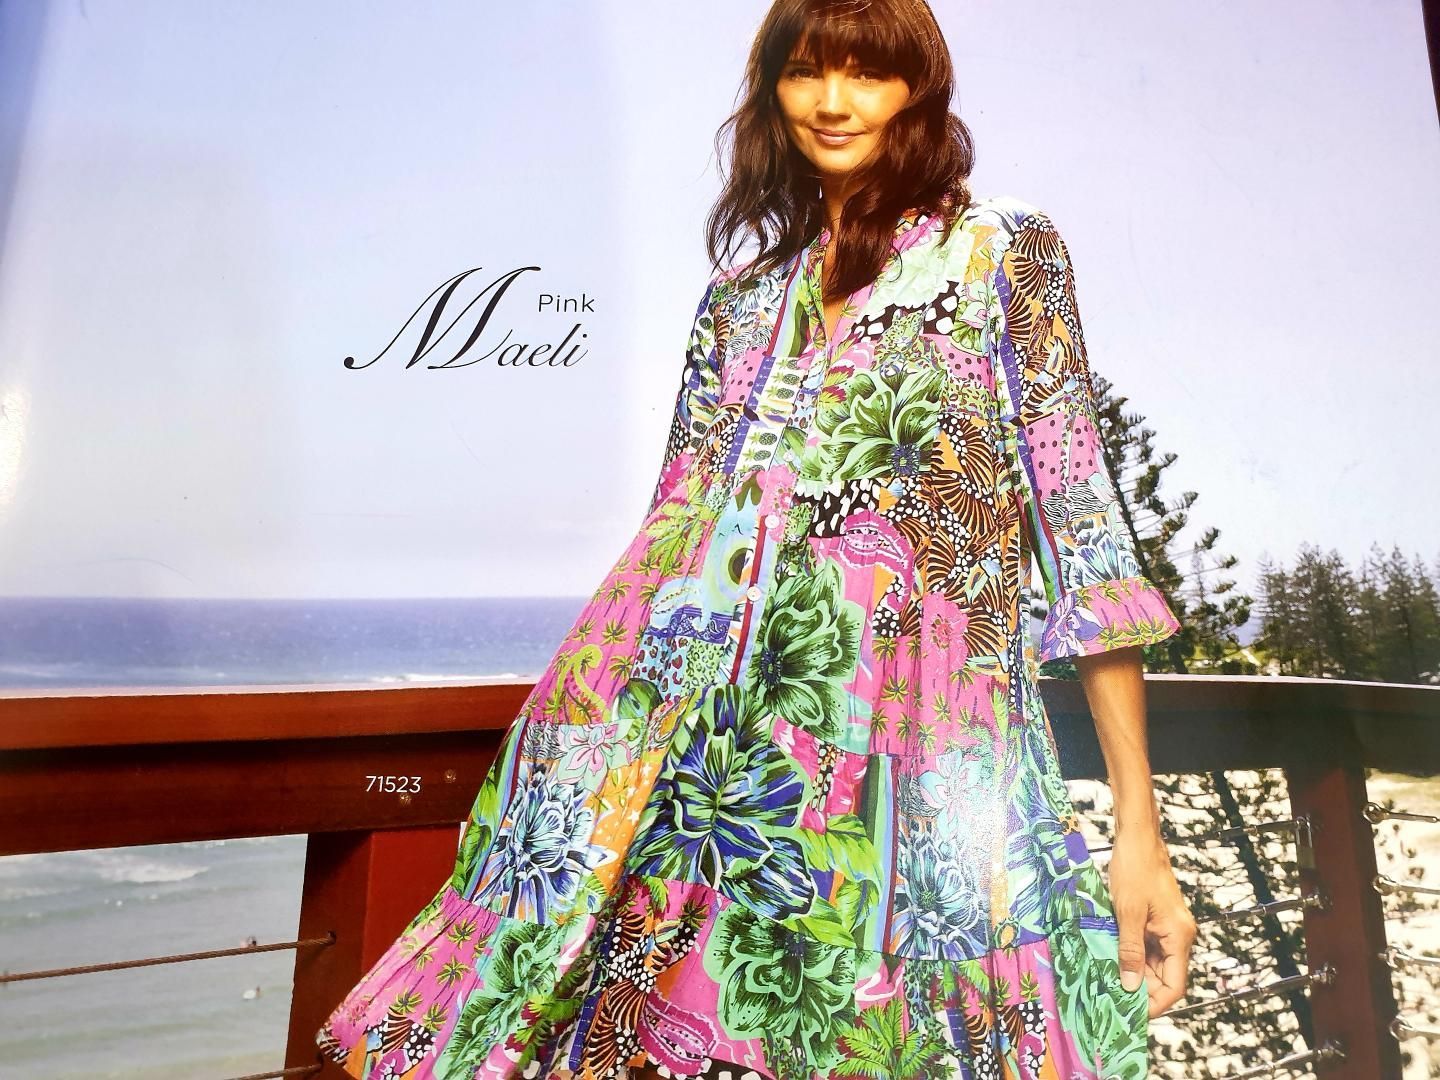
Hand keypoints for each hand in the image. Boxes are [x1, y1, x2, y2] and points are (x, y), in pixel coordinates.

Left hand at [1107, 829, 1196, 1017]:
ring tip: (1107, 983)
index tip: (1131, 1013)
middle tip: (1111, 1000)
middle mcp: (1178, 936)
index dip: (1155, 1004)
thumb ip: (1130, 951)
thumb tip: (1131, 986)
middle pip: (1164, 977)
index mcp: (1179, 937)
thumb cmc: (1134, 869)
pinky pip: (1146, 947)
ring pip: (1153, 963)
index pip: (1174, 986)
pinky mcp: (1156, 919)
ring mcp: (1167, 927)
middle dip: (1140, 990)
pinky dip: (1130, 956)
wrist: (1137, 837)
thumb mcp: (1128, 913)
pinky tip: (1110, 960)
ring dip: (1133, 973)